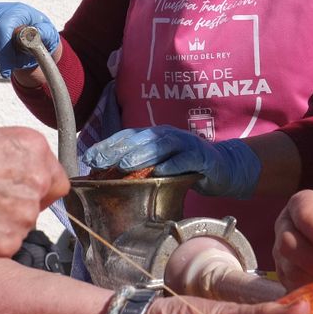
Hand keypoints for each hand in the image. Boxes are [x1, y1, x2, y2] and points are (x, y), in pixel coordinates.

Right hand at [0, 2, 58, 78]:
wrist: (28, 29)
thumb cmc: (40, 35)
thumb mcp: (48, 35)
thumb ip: (44, 35)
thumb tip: (32, 37)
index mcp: (17, 11)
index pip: (1, 29)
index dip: (2, 53)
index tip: (6, 71)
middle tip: (10, 64)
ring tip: (5, 59)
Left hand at [83, 126, 260, 199]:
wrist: (224, 167)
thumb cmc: (186, 167)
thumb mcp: (160, 165)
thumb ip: (139, 167)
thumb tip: (107, 177)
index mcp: (155, 137)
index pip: (127, 137)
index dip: (107, 145)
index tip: (88, 158)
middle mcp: (168, 136)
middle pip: (140, 139)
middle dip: (118, 150)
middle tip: (99, 161)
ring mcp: (185, 144)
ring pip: (161, 146)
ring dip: (142, 154)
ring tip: (124, 165)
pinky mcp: (201, 157)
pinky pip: (186, 159)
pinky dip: (173, 165)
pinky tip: (161, 171)